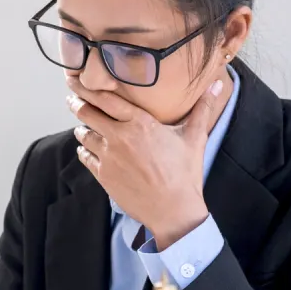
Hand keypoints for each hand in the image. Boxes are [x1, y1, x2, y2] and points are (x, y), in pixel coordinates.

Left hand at [67, 77, 224, 249]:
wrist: (173, 210)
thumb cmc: (185, 173)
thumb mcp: (195, 137)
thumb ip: (202, 108)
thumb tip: (219, 83)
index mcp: (139, 123)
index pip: (106, 99)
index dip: (87, 88)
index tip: (75, 79)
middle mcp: (119, 137)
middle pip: (87, 113)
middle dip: (77, 103)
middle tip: (71, 97)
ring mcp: (108, 157)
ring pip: (84, 135)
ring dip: (81, 127)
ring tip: (81, 124)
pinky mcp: (103, 175)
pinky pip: (85, 157)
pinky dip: (84, 149)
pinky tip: (86, 148)